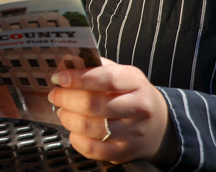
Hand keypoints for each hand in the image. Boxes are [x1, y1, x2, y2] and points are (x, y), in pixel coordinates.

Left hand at [48, 59, 176, 163]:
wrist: (159, 125)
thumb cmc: (132, 95)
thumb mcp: (123, 74)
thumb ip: (96, 67)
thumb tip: (66, 64)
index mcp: (135, 83)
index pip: (106, 78)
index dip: (79, 78)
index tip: (60, 78)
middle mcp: (137, 108)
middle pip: (94, 104)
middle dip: (66, 99)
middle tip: (55, 95)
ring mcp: (132, 132)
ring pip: (90, 127)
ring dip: (68, 118)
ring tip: (63, 111)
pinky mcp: (124, 152)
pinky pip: (93, 149)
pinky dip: (76, 140)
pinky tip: (74, 131)